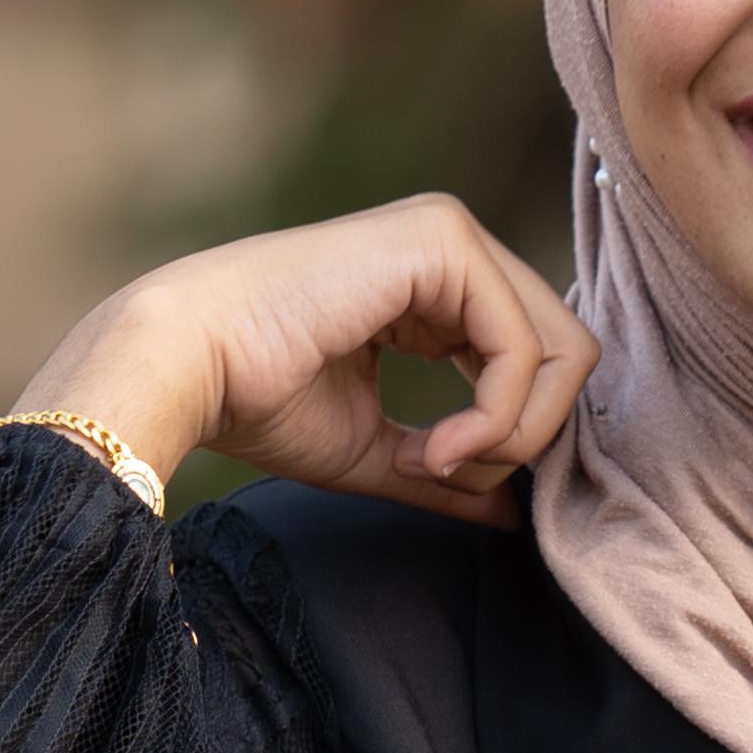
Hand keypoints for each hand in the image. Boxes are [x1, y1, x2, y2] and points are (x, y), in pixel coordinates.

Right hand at [20, 197, 594, 524]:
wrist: (187, 366)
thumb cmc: (259, 402)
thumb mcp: (379, 453)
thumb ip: (452, 472)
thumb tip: (519, 516)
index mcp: (436, 285)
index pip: (534, 359)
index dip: (511, 435)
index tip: (438, 474)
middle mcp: (452, 249)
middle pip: (565, 354)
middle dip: (526, 437)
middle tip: (450, 473)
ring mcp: (450, 236)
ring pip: (561, 351)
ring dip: (513, 434)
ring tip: (437, 462)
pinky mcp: (443, 243)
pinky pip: (523, 349)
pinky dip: (495, 418)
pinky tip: (434, 446)